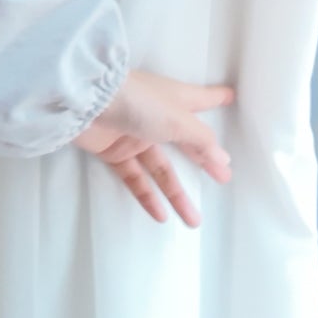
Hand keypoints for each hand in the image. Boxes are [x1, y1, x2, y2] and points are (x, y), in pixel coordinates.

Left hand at [76, 69, 234, 226]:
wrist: (86, 103)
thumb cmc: (139, 102)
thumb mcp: (179, 120)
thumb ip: (201, 140)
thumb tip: (223, 159)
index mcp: (175, 100)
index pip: (202, 99)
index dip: (216, 98)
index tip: (231, 96)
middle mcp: (157, 117)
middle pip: (186, 142)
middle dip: (205, 160)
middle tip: (224, 178)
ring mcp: (135, 136)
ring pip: (161, 169)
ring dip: (177, 195)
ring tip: (194, 221)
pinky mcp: (114, 153)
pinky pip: (135, 178)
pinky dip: (146, 196)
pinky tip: (160, 216)